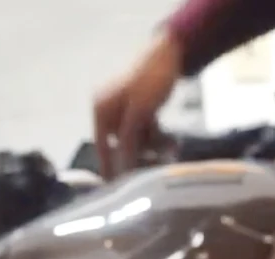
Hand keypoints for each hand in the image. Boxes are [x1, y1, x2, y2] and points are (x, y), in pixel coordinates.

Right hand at [93, 31, 183, 179]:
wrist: (170, 53)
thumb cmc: (150, 80)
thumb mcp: (138, 113)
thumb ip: (128, 141)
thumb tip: (122, 168)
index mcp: (101, 110)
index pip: (102, 147)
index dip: (110, 168)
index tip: (117, 189)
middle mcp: (110, 112)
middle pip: (122, 146)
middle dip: (140, 157)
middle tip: (157, 168)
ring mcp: (126, 112)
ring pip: (138, 141)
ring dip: (154, 149)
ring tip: (171, 149)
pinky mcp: (142, 111)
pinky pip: (148, 133)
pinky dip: (159, 138)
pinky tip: (172, 142)